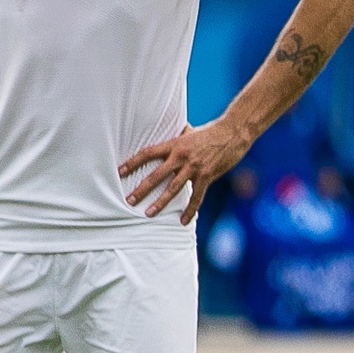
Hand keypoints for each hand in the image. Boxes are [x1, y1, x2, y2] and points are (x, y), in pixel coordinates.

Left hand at [121, 117, 252, 224]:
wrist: (233, 133)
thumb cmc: (211, 132)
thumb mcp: (191, 132)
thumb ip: (180, 136)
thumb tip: (175, 132)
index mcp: (174, 144)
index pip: (148, 153)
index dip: (133, 162)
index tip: (120, 171)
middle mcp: (181, 156)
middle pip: (156, 175)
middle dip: (142, 189)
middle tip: (129, 200)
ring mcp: (194, 167)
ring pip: (173, 188)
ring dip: (160, 202)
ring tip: (148, 213)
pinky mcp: (207, 176)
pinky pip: (196, 197)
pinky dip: (190, 210)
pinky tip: (183, 221)